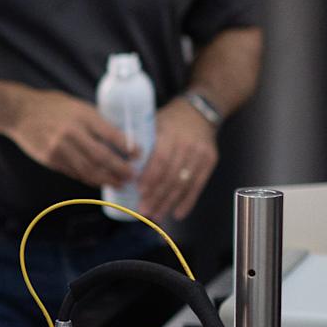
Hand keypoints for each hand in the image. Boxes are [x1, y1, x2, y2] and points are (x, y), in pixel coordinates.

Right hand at [7, 89, 137, 188]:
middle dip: (120, 169)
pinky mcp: (51, 160)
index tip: (139, 154)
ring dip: (106, 178)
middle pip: (102, 157)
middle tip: (132, 174)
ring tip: (119, 182)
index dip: (127, 147)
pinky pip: (74, 172)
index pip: (110, 134)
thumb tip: (119, 138)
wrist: (19, 112)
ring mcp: (60, 148)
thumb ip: (94, 121)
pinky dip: (89, 178)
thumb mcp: (77, 106)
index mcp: (82, 115)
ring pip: (89, 170)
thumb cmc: (52, 106)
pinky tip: (99, 180)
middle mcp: (72, 133)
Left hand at [133, 98, 218, 223]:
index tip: (139, 192)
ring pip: (183, 183)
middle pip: (171, 175)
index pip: (160, 159)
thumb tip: (116, 163)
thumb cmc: (169, 119)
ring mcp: (201, 153)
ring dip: (169, 202)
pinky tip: (177, 214)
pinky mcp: (210, 161)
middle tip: (144, 211)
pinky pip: (198, 185)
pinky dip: (188, 201)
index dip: (150, 178)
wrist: (200, 111)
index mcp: (170, 133)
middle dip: (157, 196)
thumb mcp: (153, 122)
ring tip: (156, 215)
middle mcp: (187, 144)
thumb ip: (139, 141)